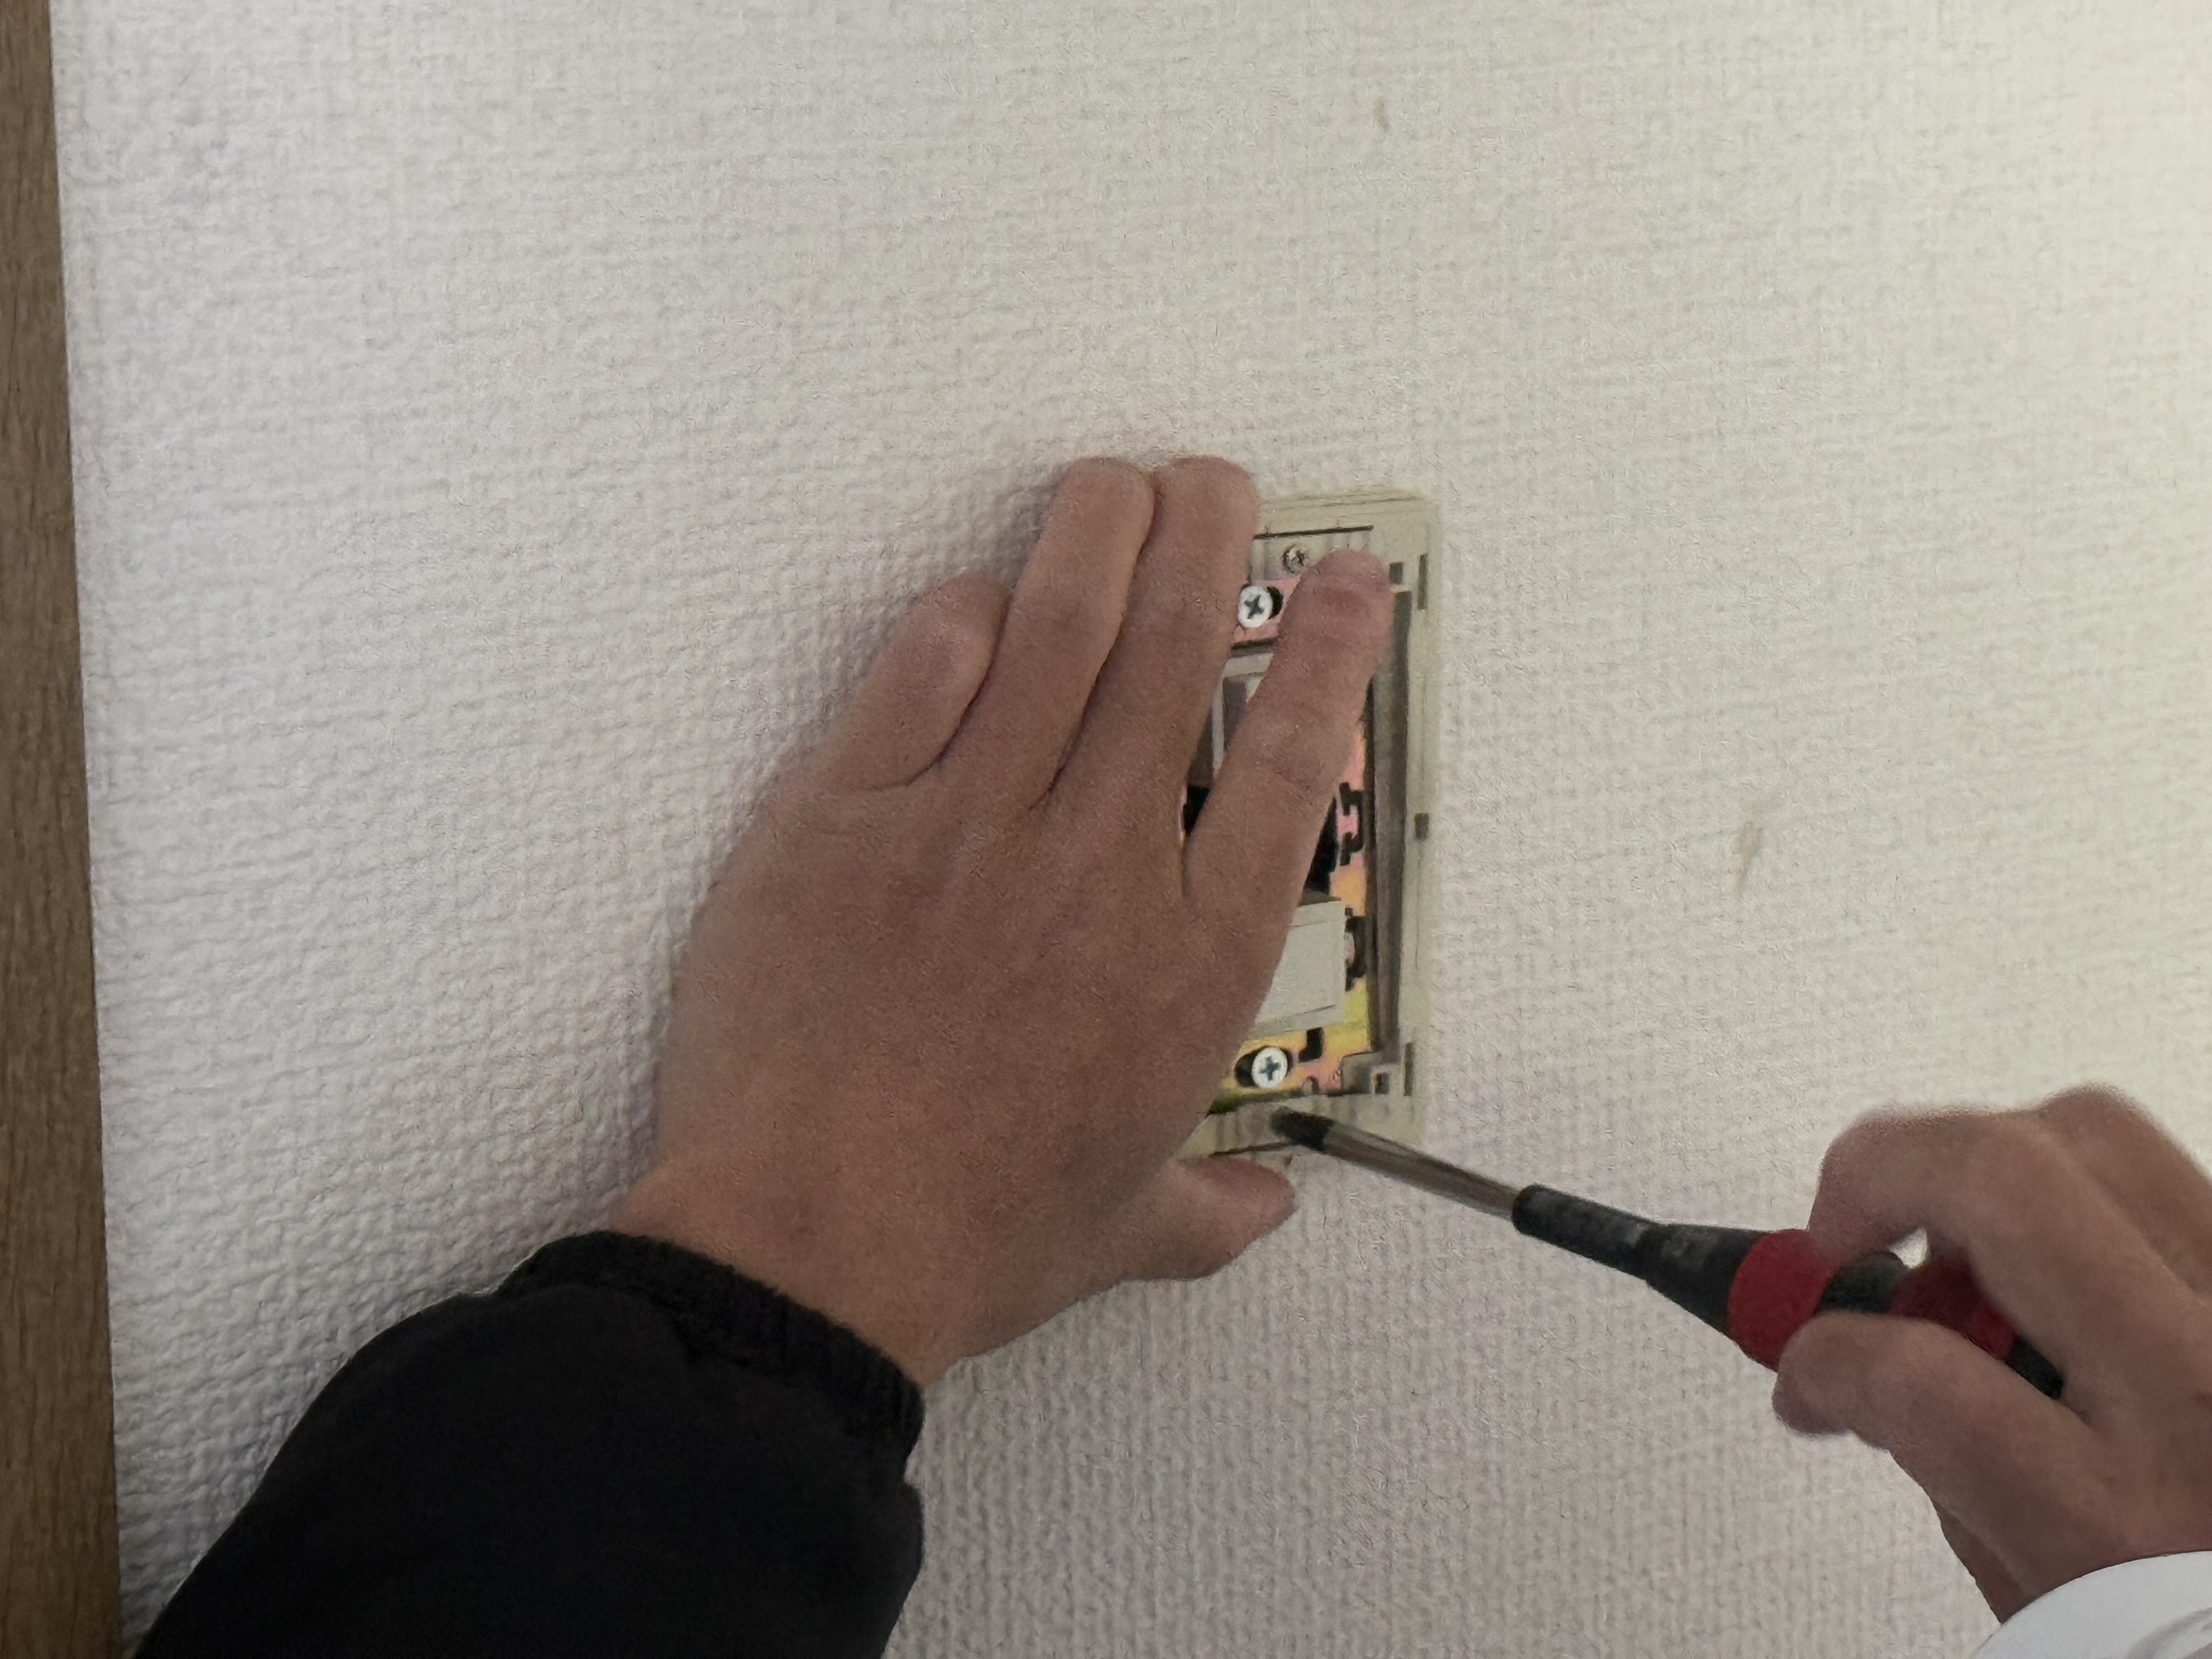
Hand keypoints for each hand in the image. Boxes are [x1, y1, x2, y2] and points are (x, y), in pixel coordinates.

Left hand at [610, 457, 1392, 1384]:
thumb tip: (1264, 1209)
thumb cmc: (968, 1236)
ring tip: (1116, 482)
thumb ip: (1210, 1205)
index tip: (1342, 584)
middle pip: (1173, 650)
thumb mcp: (1125, 1227)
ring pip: (1057, 623)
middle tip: (1214, 483)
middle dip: (1207, 536)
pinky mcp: (845, 812)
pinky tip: (979, 596)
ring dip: (1097, 528)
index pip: (1285, 761)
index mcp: (1188, 959)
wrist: (805, 1247)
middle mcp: (1097, 865)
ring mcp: (968, 825)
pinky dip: (960, 613)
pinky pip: (920, 668)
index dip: (1323, 651)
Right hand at [1773, 1089, 2211, 1616]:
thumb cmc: (2198, 1622)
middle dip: (1877, 1171)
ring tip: (1949, 1233)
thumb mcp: (2047, 1592)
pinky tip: (2052, 1258)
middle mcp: (2199, 1386)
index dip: (1819, 1356)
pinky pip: (2164, 1173)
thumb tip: (1869, 1351)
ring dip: (1982, 1161)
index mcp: (2122, 1513)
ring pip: (2093, 1132)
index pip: (1916, 1375)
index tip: (1806, 1366)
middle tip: (1837, 1228)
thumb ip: (1951, 1468)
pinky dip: (2083, 1190)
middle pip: (2006, 1178)